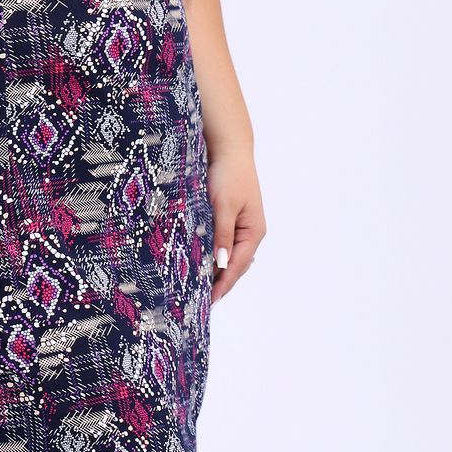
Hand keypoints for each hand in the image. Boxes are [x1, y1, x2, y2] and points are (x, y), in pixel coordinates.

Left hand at [205, 147, 265, 305]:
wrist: (229, 149)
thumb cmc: (229, 175)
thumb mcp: (224, 205)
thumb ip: (222, 235)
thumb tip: (220, 264)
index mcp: (253, 232)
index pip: (236, 267)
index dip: (223, 285)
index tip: (209, 302)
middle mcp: (250, 233)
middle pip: (234, 266)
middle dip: (219, 283)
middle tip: (200, 301)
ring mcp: (242, 226)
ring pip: (228, 256)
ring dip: (216, 271)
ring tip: (199, 288)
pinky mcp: (231, 218)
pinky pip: (223, 244)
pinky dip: (213, 255)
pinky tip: (201, 262)